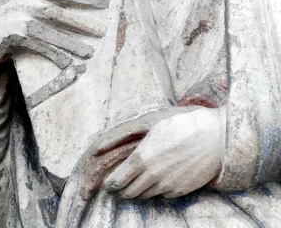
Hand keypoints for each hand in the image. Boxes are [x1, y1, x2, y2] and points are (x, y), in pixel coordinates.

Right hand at [0, 0, 109, 97]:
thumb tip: (79, 9)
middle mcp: (22, 2)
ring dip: (70, 43)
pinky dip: (53, 55)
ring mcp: (15, 19)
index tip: (104, 2)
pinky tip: (67, 63)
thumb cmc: (10, 24)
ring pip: (48, 31)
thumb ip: (46, 6)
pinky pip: (36, 47)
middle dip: (80, 22)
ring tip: (88, 52)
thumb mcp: (27, 9)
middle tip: (102, 31)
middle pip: (56, 12)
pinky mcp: (10, 37)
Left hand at [103, 106, 225, 198]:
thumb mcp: (154, 127)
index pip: (118, 179)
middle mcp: (153, 174)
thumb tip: (121, 148)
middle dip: (120, 191)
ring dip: (137, 192)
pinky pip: (162, 195)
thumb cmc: (183, 126)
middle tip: (117, 188)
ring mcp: (167, 185)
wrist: (214, 138)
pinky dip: (156, 191)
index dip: (110, 184)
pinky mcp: (180, 191)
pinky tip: (158, 181)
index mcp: (143, 157)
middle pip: (129, 192)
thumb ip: (136, 141)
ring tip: (135, 185)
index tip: (107, 185)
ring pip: (144, 195)